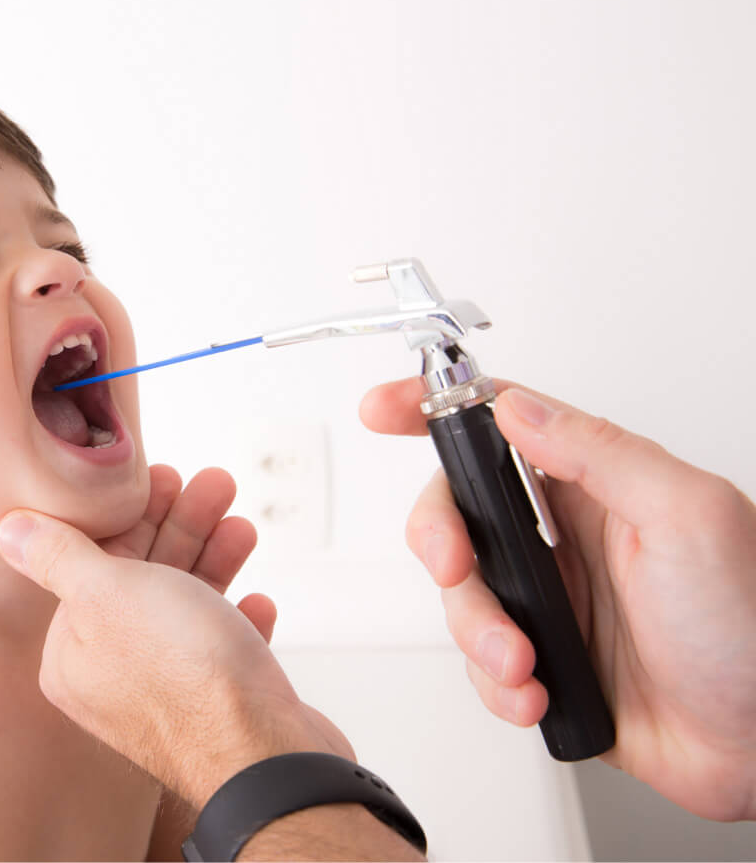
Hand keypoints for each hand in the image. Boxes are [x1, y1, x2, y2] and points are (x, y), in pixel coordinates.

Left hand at [0, 466, 353, 808]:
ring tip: (241, 525)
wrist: (264, 755)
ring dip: (215, 560)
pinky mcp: (218, 706)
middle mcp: (113, 679)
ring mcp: (167, 694)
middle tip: (213, 486)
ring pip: (187, 608)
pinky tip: (256, 599)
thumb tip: (9, 530)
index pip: (93, 567)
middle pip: (143, 581)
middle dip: (181, 527)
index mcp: (72, 656)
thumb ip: (59, 557)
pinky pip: (223, 650)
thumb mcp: (108, 595)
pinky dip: (240, 619)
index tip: (161, 480)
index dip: (131, 516)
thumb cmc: (185, 677)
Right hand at [361, 376, 755, 820]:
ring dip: (479, 632)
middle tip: (456, 568)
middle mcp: (564, 537)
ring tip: (525, 663)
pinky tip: (538, 694)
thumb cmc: (752, 629)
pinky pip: (479, 663)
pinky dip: (496, 685)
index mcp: (596, 485)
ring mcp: (549, 600)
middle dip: (441, 541)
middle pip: (455, 512)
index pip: (498, 423)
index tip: (384, 410)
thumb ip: (601, 453)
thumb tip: (520, 408)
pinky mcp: (543, 660)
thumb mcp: (686, 517)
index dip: (433, 409)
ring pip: (461, 595)